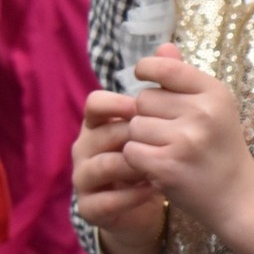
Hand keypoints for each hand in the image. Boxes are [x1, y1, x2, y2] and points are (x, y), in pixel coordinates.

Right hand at [73, 89, 166, 253]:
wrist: (156, 194)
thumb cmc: (156, 148)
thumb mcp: (162, 116)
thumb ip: (164, 83)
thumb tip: (168, 46)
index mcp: (101, 121)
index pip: (95, 103)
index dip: (116, 102)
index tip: (142, 106)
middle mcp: (87, 147)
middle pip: (101, 133)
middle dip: (131, 135)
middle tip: (163, 137)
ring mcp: (85, 178)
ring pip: (101, 166)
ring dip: (133, 164)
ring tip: (161, 163)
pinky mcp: (91, 207)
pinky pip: (105, 201)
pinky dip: (131, 194)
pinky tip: (155, 188)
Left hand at [126, 44, 253, 253]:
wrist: (235, 194)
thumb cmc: (220, 146)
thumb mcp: (212, 106)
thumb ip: (184, 76)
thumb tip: (161, 48)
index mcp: (215, 92)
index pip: (166, 68)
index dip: (147, 70)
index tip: (144, 78)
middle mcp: (203, 112)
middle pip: (144, 99)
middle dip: (147, 114)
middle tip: (166, 130)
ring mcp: (185, 139)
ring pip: (134, 125)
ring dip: (140, 138)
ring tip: (163, 148)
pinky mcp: (167, 165)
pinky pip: (130, 150)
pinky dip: (136, 159)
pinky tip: (155, 164)